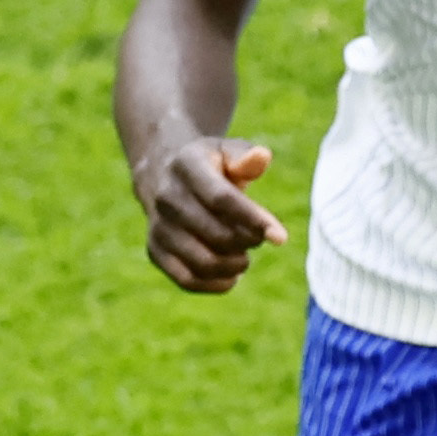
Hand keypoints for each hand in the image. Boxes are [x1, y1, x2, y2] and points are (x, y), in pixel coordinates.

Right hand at [134, 135, 287, 291]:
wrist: (165, 178)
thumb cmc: (211, 167)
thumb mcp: (228, 151)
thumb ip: (247, 156)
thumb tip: (263, 157)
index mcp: (187, 166)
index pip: (222, 199)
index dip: (253, 220)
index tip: (280, 238)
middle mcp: (166, 197)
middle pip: (217, 235)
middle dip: (248, 242)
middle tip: (257, 238)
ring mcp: (158, 226)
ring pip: (205, 263)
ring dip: (235, 265)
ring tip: (243, 255)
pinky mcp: (155, 251)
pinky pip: (189, 280)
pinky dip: (218, 284)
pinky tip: (232, 273)